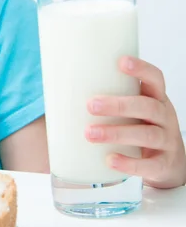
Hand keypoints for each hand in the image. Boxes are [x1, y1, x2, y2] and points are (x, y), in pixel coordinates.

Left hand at [85, 56, 185, 188]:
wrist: (168, 163)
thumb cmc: (140, 126)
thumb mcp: (132, 109)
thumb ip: (108, 97)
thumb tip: (58, 86)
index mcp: (155, 98)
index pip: (155, 78)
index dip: (141, 69)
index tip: (121, 61)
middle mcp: (165, 117)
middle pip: (147, 106)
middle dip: (118, 105)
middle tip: (90, 105)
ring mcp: (167, 141)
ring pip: (147, 135)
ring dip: (116, 133)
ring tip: (90, 134)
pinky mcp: (164, 165)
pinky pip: (150, 164)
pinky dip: (129, 163)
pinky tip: (110, 160)